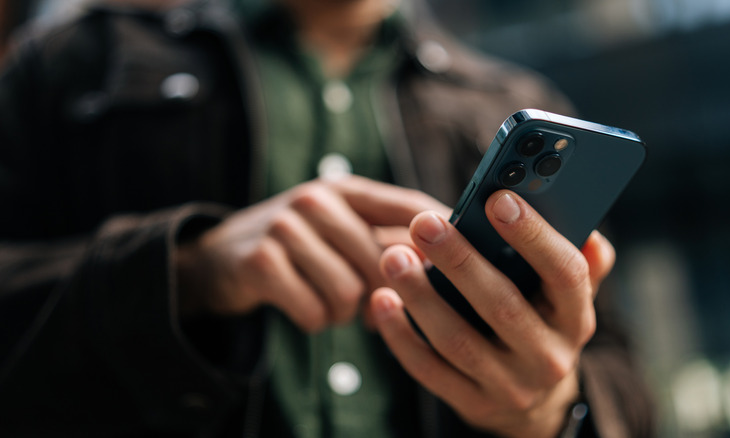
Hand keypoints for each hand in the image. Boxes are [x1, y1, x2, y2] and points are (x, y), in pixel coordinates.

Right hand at [176, 175, 447, 331]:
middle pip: (384, 260)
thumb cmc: (299, 249)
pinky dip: (316, 321)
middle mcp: (317, 198)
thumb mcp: (340, 230)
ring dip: (345, 313)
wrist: (219, 259)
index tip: (468, 264)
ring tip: (333, 305)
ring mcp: (286, 226)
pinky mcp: (261, 261)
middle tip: (372, 309)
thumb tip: (449, 268)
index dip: (443, 236)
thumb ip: (386, 241)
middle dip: (383, 295)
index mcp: (347, 189)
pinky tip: (306, 308)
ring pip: (350, 291)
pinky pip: (315, 311)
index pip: (411, 206)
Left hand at [369, 190, 614, 436]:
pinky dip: (402, 334)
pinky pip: (429, 369)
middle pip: (502, 305)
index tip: (497, 199)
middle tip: (425, 223)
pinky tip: (383, 300)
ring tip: (393, 256)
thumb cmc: (542, 325)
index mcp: (576, 318)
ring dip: (421, 295)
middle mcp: (548, 356)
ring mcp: (509, 386)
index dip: (533, 235)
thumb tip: (587, 230)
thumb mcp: (567, 298)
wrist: (533, 403)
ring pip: (457, 339)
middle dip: (459, 260)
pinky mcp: (472, 404)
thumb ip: (581, 262)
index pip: (565, 273)